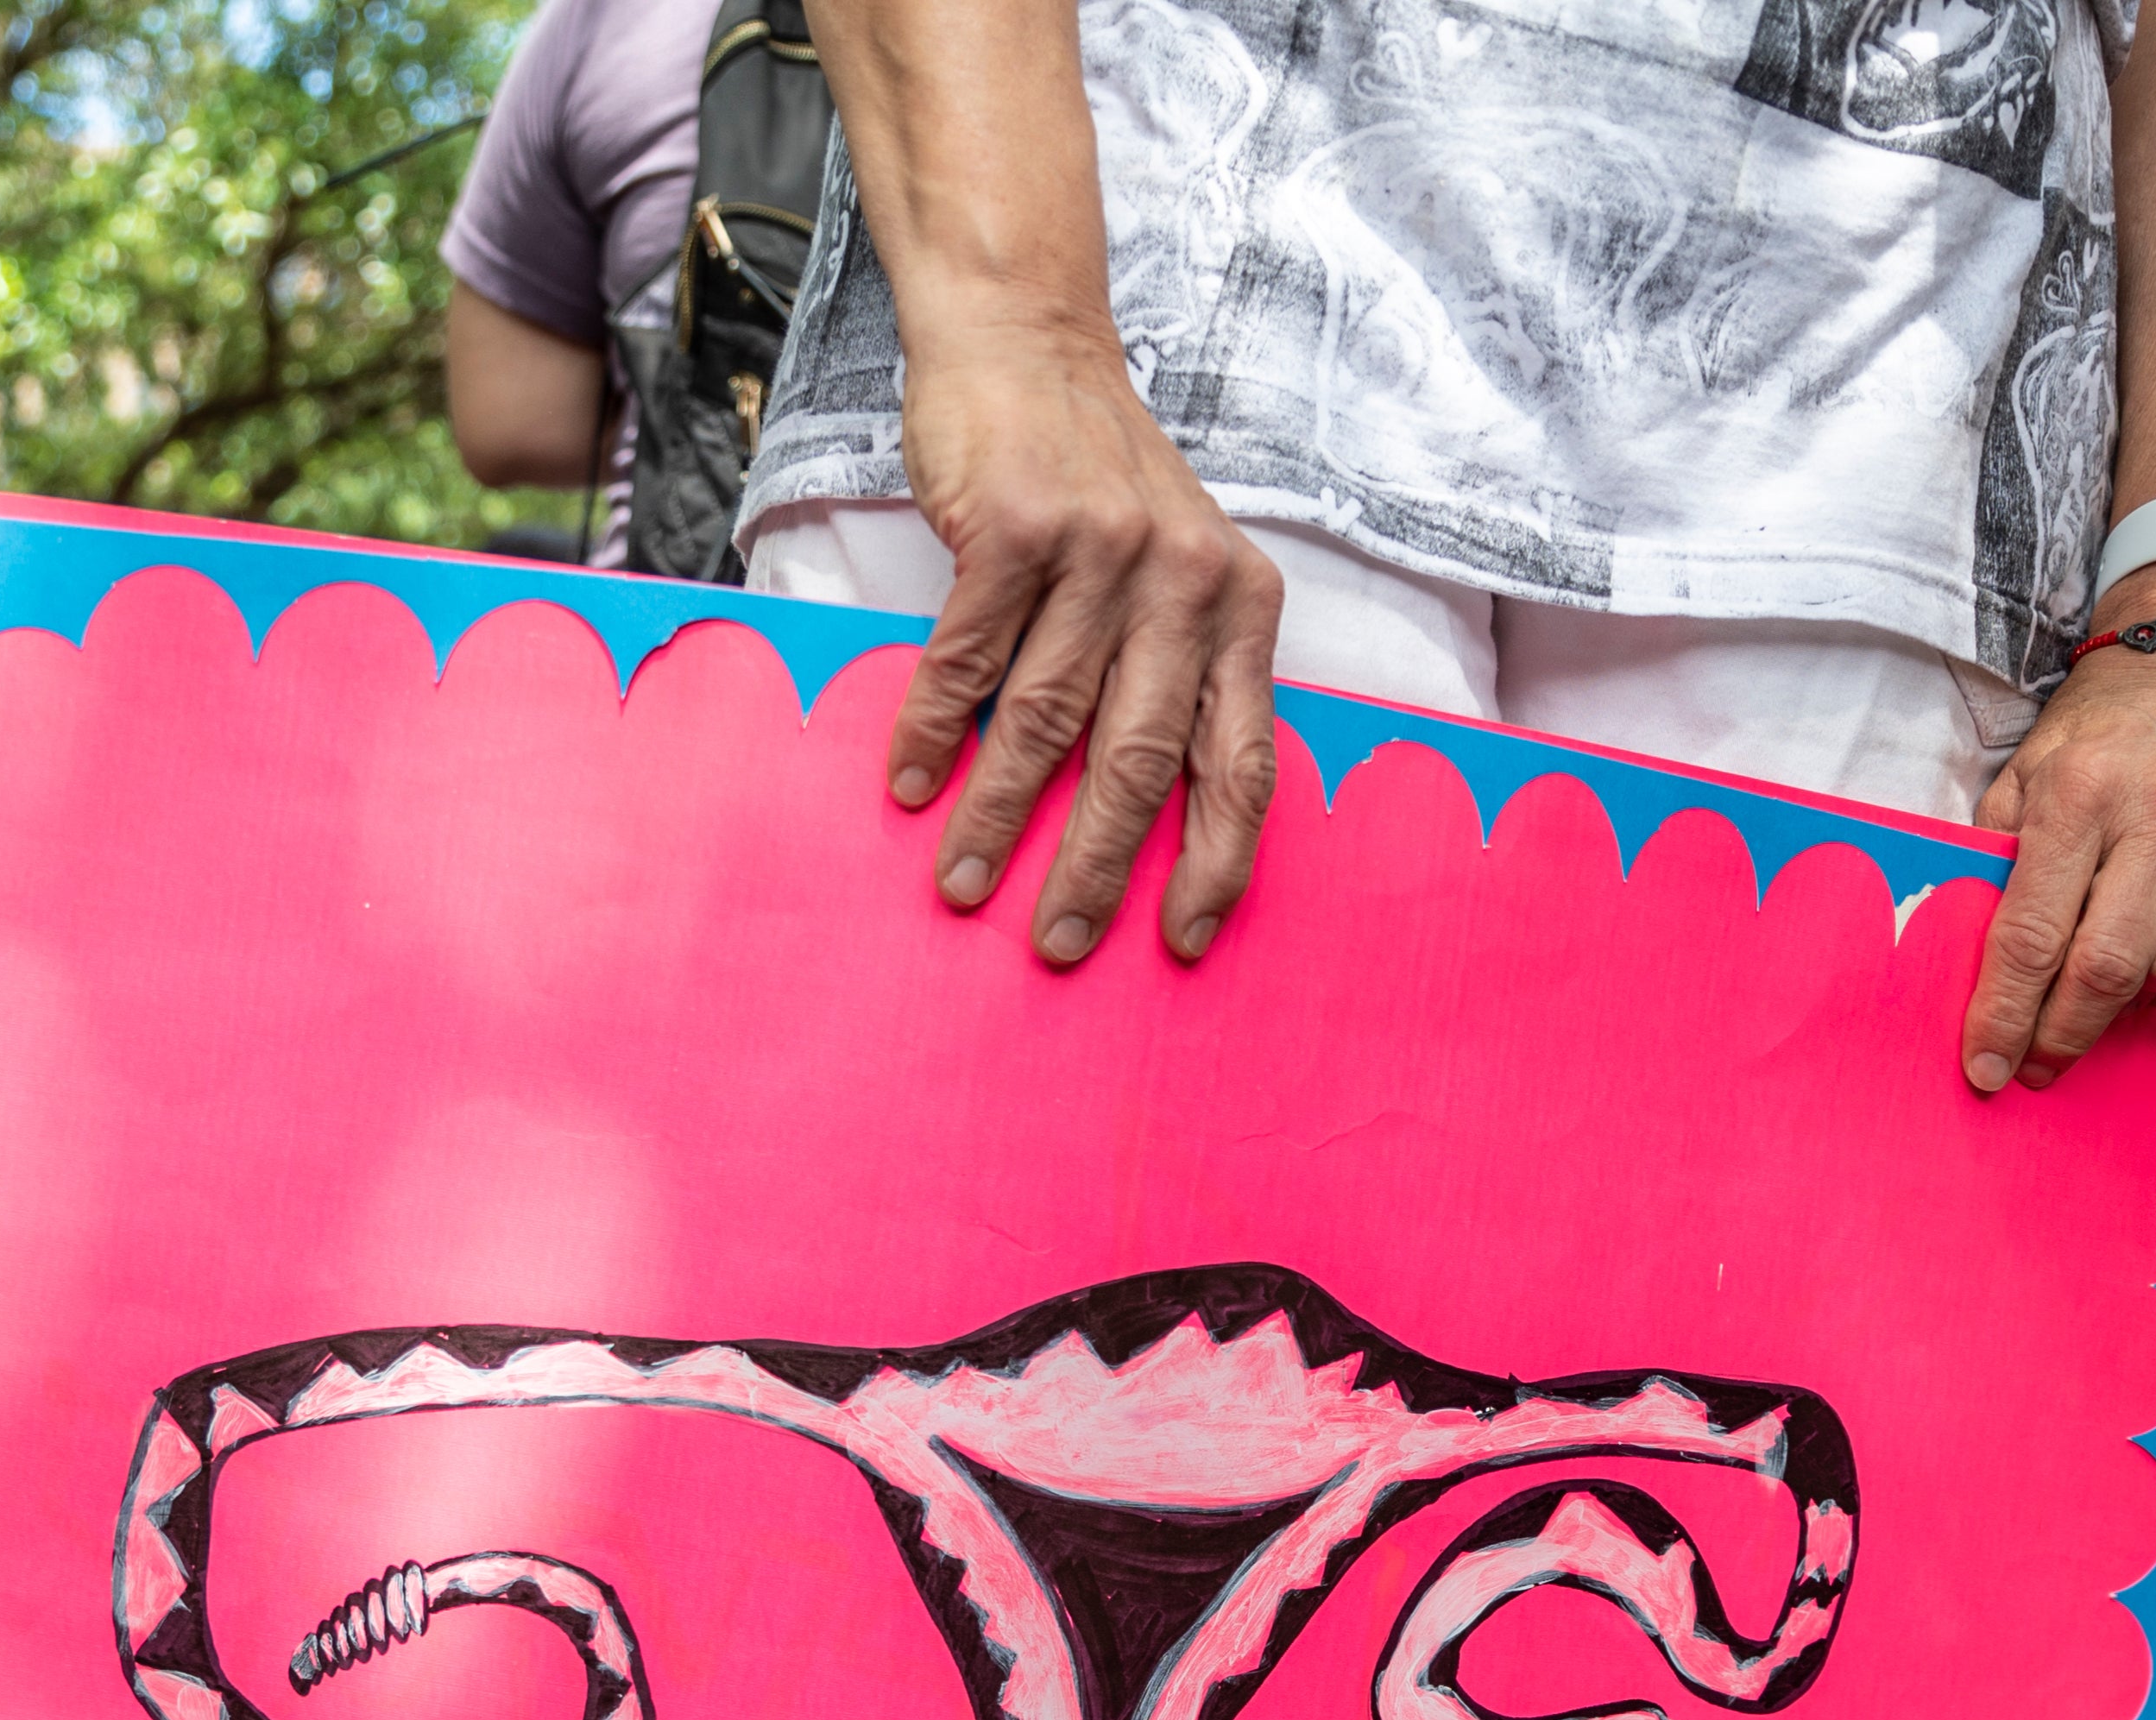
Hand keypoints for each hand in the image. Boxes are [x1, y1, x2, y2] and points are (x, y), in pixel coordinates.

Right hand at [889, 320, 1284, 965]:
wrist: (1026, 338)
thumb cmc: (1095, 476)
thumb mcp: (1176, 566)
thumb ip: (1177, 670)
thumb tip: (1141, 819)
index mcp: (1240, 604)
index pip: (1242, 759)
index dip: (1218, 861)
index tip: (1185, 939)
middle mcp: (1185, 579)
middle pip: (1141, 759)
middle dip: (1098, 867)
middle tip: (1060, 943)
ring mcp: (1100, 550)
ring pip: (1046, 721)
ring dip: (1000, 818)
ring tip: (965, 886)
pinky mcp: (1016, 527)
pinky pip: (970, 659)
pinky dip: (937, 733)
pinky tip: (913, 787)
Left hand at [1960, 580, 2155, 1094]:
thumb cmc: (2100, 729)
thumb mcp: (2027, 772)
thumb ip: (1998, 859)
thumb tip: (1974, 964)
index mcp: (2080, 793)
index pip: (2032, 935)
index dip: (2005, 1016)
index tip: (1986, 1070)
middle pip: (2107, 968)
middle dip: (2063, 1034)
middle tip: (2038, 1065)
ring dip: (2132, 1010)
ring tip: (2102, 1003)